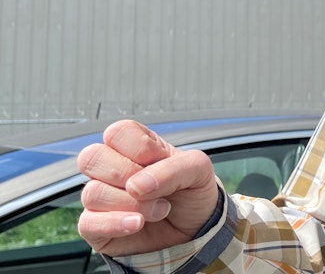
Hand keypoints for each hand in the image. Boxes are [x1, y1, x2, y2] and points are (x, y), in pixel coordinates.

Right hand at [77, 120, 219, 256]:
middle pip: (91, 157)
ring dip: (132, 203)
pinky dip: (116, 224)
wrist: (195, 230)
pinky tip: (138, 224)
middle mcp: (112, 169)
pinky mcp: (95, 226)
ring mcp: (101, 197)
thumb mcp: (198, 170)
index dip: (139, 147)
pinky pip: (88, 223)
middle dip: (127, 173)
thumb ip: (173, 168)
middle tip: (155, 188)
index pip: (117, 132)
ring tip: (160, 210)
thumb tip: (136, 185)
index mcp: (134, 147)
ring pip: (92, 193)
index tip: (161, 160)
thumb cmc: (192, 194)